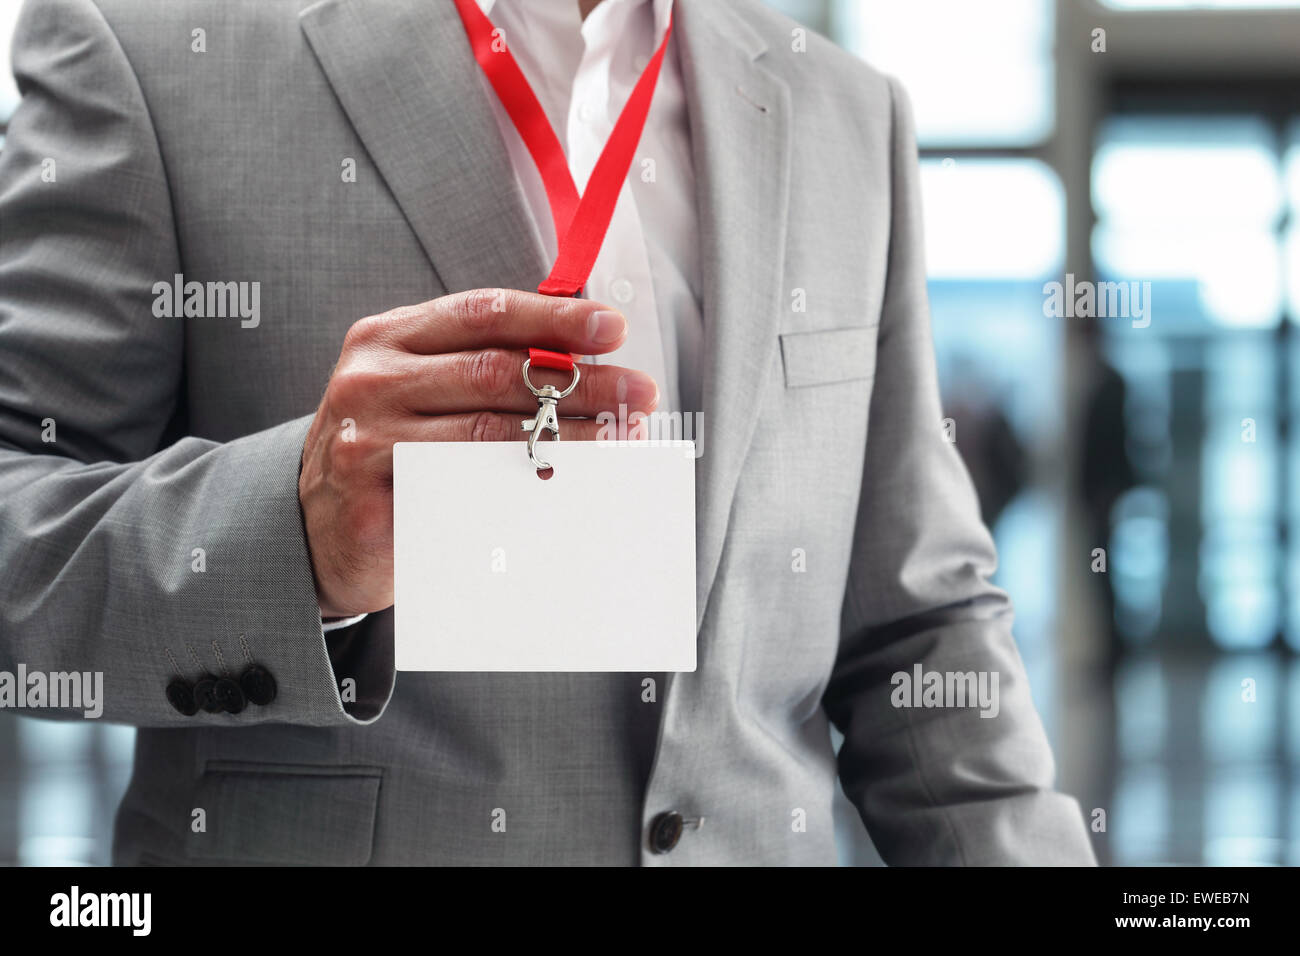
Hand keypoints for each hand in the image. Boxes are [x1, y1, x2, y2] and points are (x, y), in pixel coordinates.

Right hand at [299, 289, 658, 616]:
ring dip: (570, 436)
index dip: (553, 318)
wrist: (314, 528)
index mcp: (387, 338)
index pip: (482, 313)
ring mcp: (368, 443)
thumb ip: (478, 363)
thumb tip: (582, 354)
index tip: (613, 327)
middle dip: (580, 381)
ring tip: (623, 438)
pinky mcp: (374, 504)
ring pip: (490, 434)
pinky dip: (528, 487)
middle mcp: (372, 382)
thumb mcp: (415, 388)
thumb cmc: (386, 447)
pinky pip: (468, 492)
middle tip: (640, 391)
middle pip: (496, 373)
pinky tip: (573, 485)